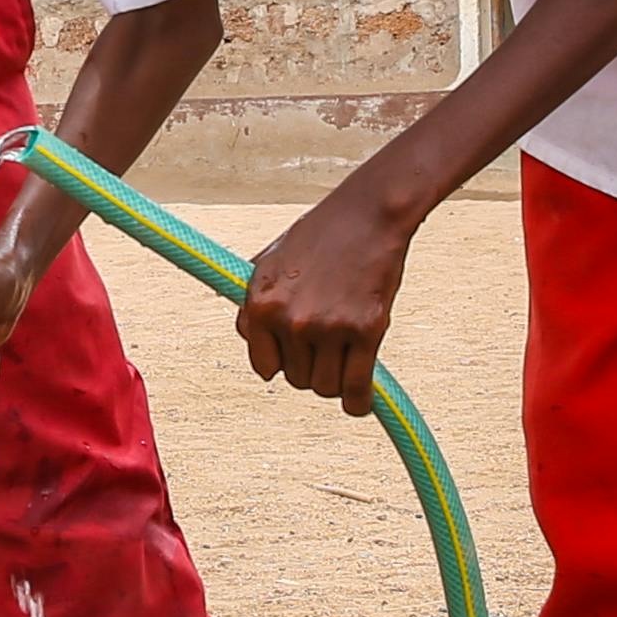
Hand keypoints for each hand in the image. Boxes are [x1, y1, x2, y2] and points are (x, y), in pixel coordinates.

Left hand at [236, 173, 427, 417]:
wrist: (368, 215)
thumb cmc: (320, 235)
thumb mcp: (269, 262)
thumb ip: (254, 303)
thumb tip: (249, 337)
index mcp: (260, 303)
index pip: (263, 367)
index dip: (281, 364)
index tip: (295, 358)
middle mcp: (290, 320)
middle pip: (297, 380)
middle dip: (312, 367)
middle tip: (327, 344)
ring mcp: (328, 327)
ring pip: (326, 387)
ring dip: (335, 381)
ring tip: (345, 358)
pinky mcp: (366, 331)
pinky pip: (355, 389)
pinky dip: (358, 401)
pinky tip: (361, 398)